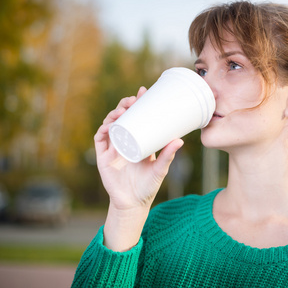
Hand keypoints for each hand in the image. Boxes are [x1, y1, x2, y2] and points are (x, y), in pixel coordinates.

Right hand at [94, 86, 183, 210]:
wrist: (133, 203)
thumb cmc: (148, 186)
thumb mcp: (160, 169)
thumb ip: (168, 155)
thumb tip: (180, 140)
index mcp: (139, 140)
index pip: (137, 117)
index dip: (138, 103)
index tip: (143, 91)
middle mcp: (125, 141)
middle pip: (122, 117)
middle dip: (125, 105)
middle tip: (133, 99)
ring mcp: (113, 147)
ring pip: (110, 124)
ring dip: (115, 114)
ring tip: (123, 109)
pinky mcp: (103, 156)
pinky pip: (100, 139)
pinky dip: (103, 130)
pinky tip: (109, 125)